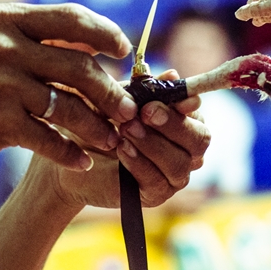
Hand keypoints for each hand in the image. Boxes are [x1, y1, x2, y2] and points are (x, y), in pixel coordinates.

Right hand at [0, 3, 136, 170]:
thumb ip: (31, 36)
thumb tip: (89, 40)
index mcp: (6, 19)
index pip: (71, 19)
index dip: (105, 33)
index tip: (123, 51)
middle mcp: (5, 47)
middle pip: (79, 66)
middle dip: (110, 90)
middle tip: (128, 109)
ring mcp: (1, 85)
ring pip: (69, 107)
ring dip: (97, 126)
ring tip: (113, 139)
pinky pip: (48, 139)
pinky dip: (69, 153)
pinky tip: (83, 162)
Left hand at [29, 70, 209, 212]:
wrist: (71, 153)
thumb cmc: (99, 120)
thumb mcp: (118, 98)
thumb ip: (145, 89)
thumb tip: (173, 74)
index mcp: (184, 120)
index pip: (198, 113)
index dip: (185, 104)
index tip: (158, 99)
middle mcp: (186, 149)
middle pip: (199, 139)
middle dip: (173, 124)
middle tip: (144, 113)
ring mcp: (174, 174)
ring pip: (179, 163)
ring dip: (152, 144)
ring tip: (125, 130)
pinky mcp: (155, 195)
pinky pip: (158, 182)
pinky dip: (140, 164)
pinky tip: (122, 149)